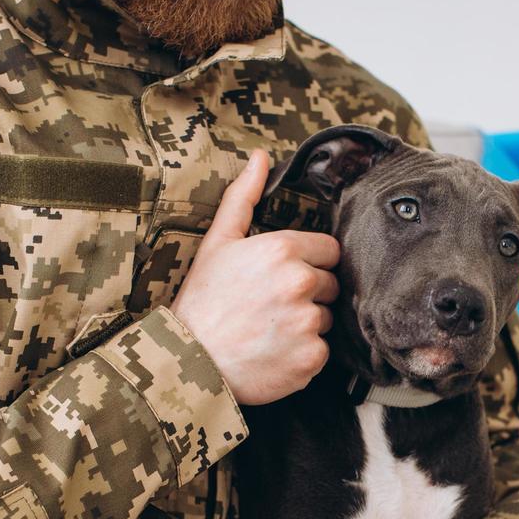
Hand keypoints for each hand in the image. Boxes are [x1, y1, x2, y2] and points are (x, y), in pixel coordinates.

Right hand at [170, 149, 340, 405]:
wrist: (189, 362)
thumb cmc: (201, 301)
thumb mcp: (218, 242)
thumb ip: (244, 197)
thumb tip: (262, 156)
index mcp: (283, 249)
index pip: (329, 251)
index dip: (309, 263)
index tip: (283, 278)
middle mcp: (301, 283)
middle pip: (330, 285)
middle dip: (308, 294)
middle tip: (270, 307)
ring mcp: (308, 323)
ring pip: (327, 319)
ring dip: (306, 325)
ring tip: (269, 331)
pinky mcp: (312, 358)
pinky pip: (322, 352)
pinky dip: (303, 355)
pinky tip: (274, 353)